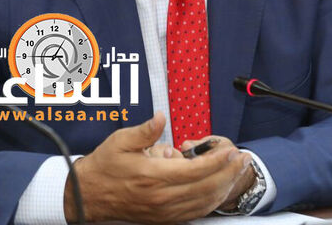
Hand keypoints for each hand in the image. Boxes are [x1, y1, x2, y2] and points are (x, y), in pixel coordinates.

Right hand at [64, 113, 251, 222]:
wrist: (88, 195)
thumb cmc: (104, 166)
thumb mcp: (120, 140)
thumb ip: (145, 130)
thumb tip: (162, 117)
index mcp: (154, 176)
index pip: (196, 170)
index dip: (217, 160)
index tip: (231, 150)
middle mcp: (162, 197)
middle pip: (206, 188)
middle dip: (229, 173)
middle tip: (244, 159)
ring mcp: (164, 211)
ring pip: (204, 203)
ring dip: (225, 187)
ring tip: (238, 172)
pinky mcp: (164, 218)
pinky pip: (195, 212)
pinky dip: (212, 201)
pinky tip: (220, 189)